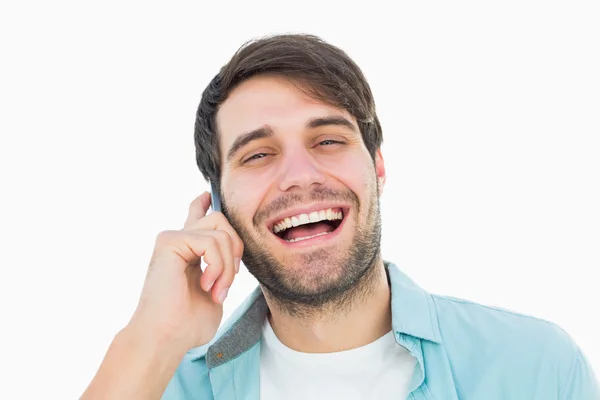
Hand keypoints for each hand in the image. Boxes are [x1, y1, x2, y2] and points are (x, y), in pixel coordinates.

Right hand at [128, 191, 243, 350]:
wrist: (165, 338)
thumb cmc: (187, 324)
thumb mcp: (215, 290)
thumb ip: (221, 267)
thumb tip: (232, 250)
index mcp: (187, 250)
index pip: (196, 216)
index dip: (204, 204)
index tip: (207, 195)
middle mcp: (178, 240)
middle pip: (222, 220)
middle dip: (236, 250)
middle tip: (226, 283)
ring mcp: (172, 238)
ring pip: (222, 232)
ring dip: (228, 266)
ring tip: (216, 291)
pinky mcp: (169, 241)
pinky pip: (212, 242)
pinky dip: (218, 266)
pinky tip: (207, 285)